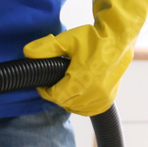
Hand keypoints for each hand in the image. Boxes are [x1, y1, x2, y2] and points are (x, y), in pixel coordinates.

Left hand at [24, 0, 147, 116]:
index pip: (55, 96)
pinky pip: (89, 109)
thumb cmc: (95, 37)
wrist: (120, 37)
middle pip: (64, 102)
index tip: (43, 83)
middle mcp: (93, 92)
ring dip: (68, 100)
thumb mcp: (68, 39)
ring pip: (76, 108)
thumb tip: (27, 52)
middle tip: (55, 81)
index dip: (46, 90)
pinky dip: (81, 104)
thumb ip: (46, 48)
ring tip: (67, 85)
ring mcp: (102, 97)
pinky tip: (79, 93)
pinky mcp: (108, 98)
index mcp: (82, 80)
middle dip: (57, 93)